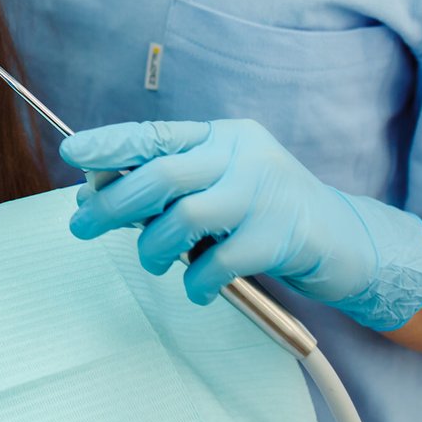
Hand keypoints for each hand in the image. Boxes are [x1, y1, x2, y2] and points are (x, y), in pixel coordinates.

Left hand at [61, 119, 421, 330]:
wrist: (349, 241)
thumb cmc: (268, 214)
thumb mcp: (222, 184)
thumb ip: (173, 186)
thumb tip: (101, 194)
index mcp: (222, 136)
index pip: (157, 134)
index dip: (111, 143)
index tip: (72, 152)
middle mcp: (243, 155)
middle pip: (162, 174)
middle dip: (113, 203)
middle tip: (83, 225)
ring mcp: (264, 194)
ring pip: (184, 217)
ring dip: (154, 247)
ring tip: (153, 261)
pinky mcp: (281, 237)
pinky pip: (218, 262)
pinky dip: (195, 281)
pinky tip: (195, 288)